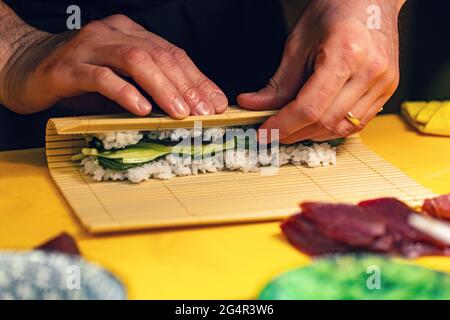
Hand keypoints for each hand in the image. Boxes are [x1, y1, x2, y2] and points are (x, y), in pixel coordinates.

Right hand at [0, 14, 227, 116]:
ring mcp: (90, 47)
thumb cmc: (79, 77)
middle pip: (159, 56)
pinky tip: (141, 108)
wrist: (26, 69)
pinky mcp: (68, 67)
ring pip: (135, 61)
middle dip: (187, 86)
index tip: (216, 102)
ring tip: (180, 112)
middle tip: (205, 111)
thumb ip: (148, 86)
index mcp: (130, 34)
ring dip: (162, 88)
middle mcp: (113, 34)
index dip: (197, 79)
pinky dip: (125, 92)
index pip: (173, 54)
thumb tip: (189, 108)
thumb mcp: (121, 79)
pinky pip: (101, 77)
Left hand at [238, 0, 404, 142]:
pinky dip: (333, 128)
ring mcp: (384, 82)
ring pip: (343, 128)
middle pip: (326, 122)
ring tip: (294, 128)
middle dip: (295, 133)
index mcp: (346, 54)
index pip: (309, 108)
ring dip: (313, 134)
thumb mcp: (298, 44)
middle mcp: (370, 71)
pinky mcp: (389, 88)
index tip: (265, 132)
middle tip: (275, 132)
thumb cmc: (334, 10)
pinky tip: (317, 122)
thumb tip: (253, 105)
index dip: (283, 126)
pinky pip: (358, 122)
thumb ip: (278, 83)